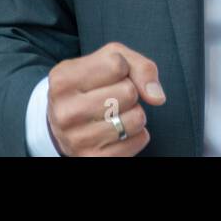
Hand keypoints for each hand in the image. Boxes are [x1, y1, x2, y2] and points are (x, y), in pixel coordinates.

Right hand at [46, 42, 165, 155]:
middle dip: (129, 92)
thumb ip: (140, 66)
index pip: (117, 65)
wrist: (64, 122)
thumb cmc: (92, 84)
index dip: (121, 69)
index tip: (107, 76)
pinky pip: (139, 140)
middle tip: (110, 98)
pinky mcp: (94, 159)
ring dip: (134, 113)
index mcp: (63, 81)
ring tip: (114, 114)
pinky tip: (117, 132)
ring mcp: (78, 140)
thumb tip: (157, 97)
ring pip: (137, 118)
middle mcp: (65, 112)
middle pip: (128, 92)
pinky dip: (136, 134)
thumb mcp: (109, 60)